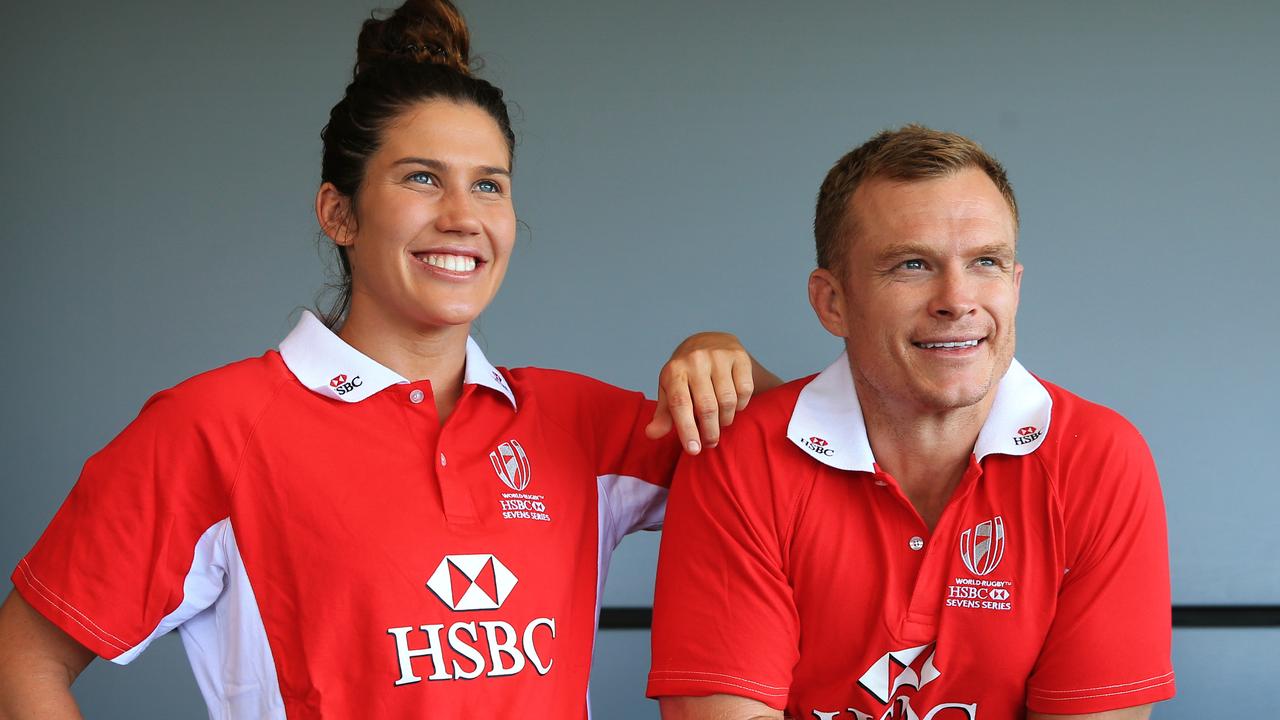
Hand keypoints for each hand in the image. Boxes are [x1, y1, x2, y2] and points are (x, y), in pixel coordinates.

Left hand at [645, 332, 757, 454]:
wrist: (709, 342)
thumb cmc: (686, 375)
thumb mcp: (670, 391)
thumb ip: (663, 415)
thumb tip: (651, 434)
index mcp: (674, 370)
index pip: (680, 403)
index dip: (687, 429)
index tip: (693, 450)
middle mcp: (696, 360)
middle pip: (706, 406)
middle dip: (710, 431)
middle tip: (709, 443)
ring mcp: (719, 356)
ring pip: (728, 401)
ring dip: (725, 419)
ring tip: (720, 422)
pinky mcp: (739, 357)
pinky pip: (744, 391)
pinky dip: (740, 405)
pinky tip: (732, 405)